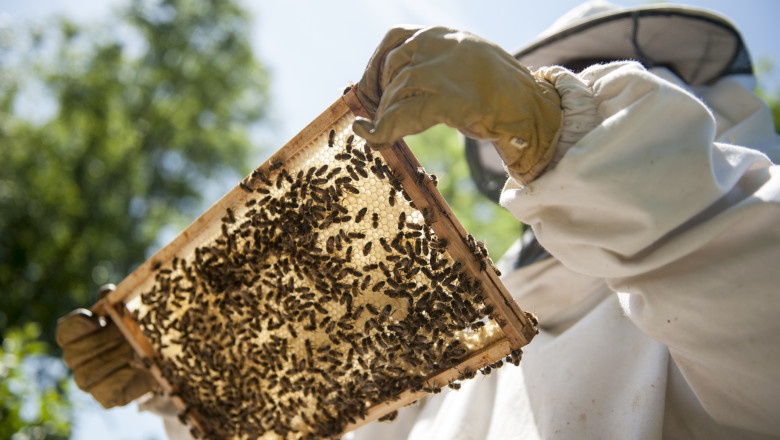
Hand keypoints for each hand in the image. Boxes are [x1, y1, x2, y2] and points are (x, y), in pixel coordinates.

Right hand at [56, 286, 154, 407]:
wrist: (157, 361)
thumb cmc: (134, 330)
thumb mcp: (125, 311)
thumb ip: (114, 300)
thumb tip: (108, 293)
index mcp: (77, 336)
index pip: (65, 331)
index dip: (77, 326)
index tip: (97, 319)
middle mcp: (76, 360)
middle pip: (77, 352)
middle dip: (106, 341)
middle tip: (128, 334)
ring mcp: (88, 381)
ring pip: (90, 371)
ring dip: (117, 357)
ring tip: (137, 349)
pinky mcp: (106, 397)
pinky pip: (107, 389)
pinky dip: (125, 377)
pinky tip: (138, 368)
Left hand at [353, 26, 562, 183]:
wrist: (532, 108)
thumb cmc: (500, 90)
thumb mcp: (465, 62)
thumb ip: (435, 63)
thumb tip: (400, 80)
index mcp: (442, 34)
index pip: (395, 39)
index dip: (376, 64)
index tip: (370, 87)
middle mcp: (438, 45)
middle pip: (391, 68)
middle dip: (379, 95)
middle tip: (378, 117)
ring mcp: (441, 70)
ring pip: (394, 93)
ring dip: (385, 116)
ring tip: (386, 131)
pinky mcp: (445, 99)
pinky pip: (401, 116)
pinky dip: (381, 129)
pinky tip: (372, 136)